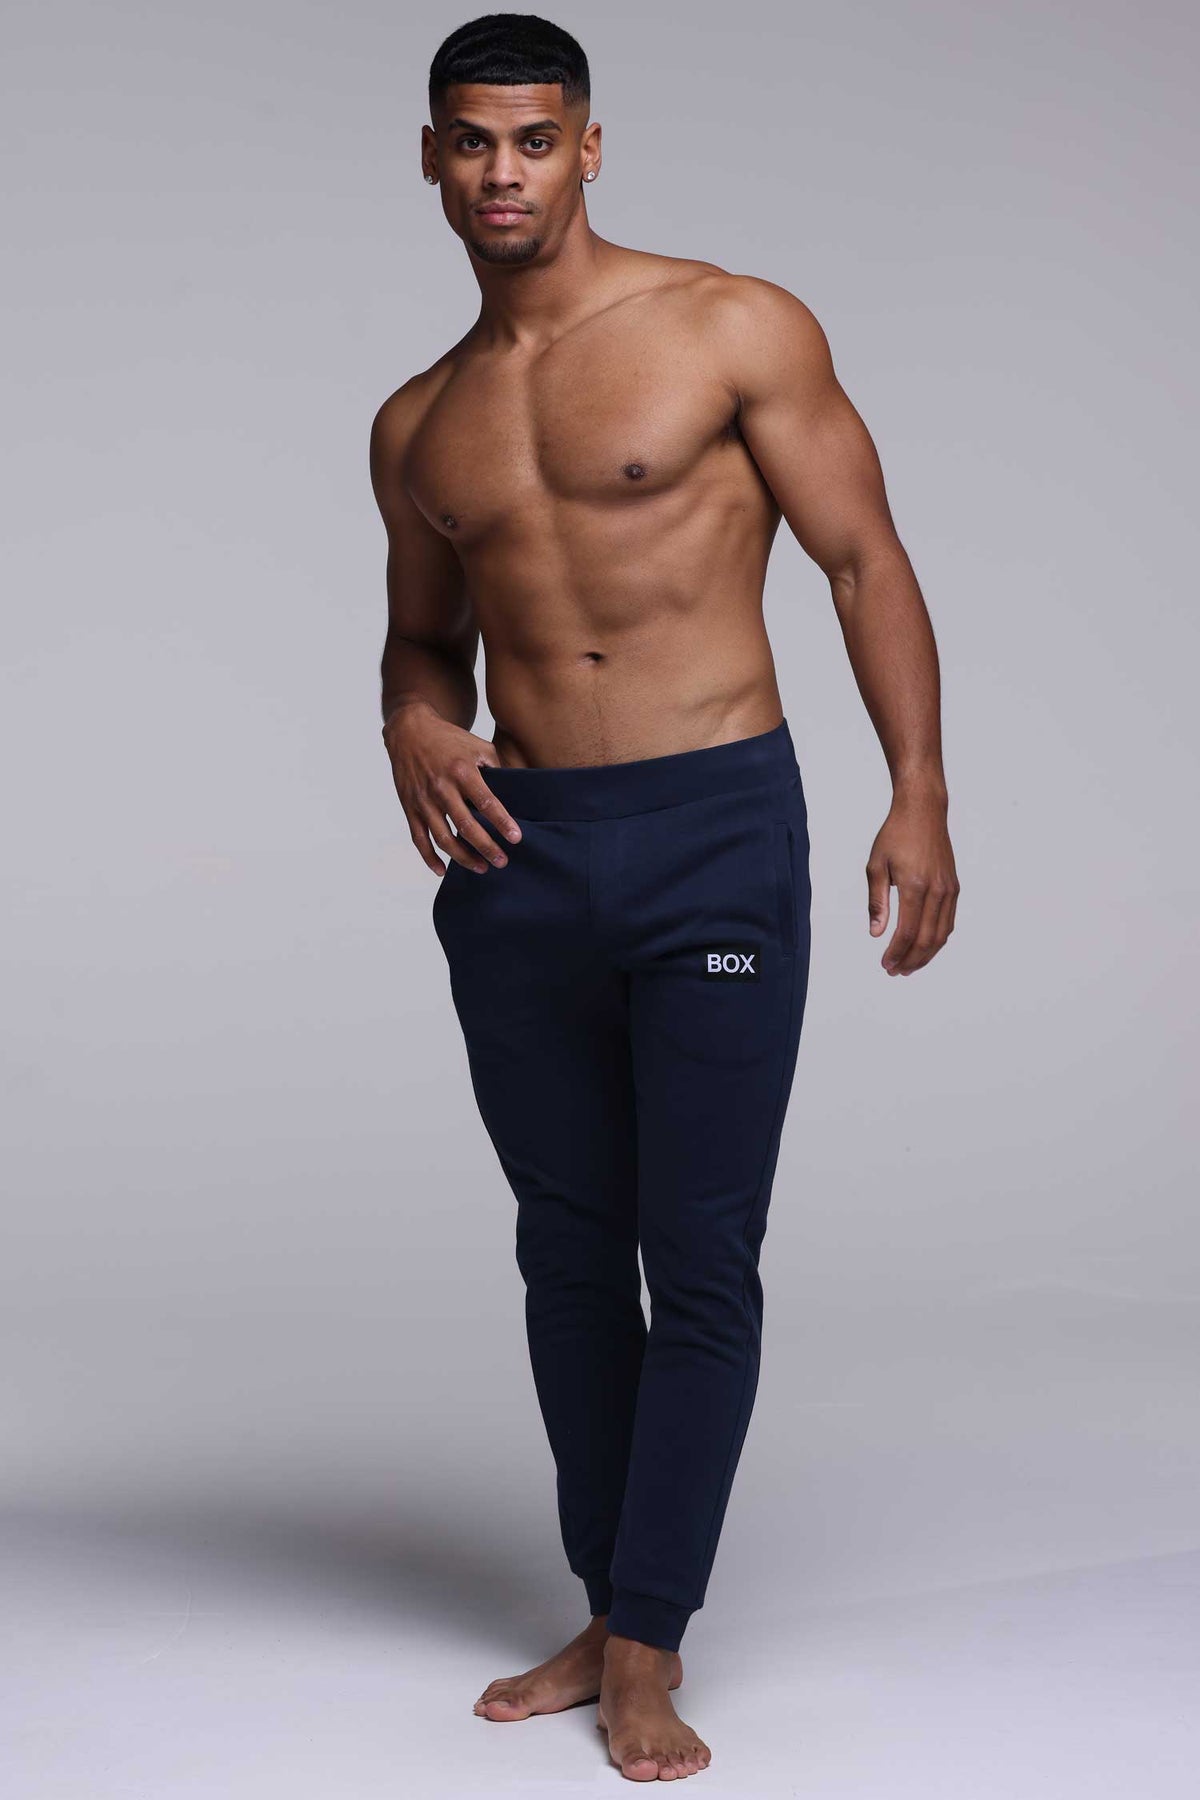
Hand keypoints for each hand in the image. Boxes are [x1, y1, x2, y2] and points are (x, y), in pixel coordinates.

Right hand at [382, 701, 521, 875]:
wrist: (408, 730)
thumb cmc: (448, 739)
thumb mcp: (477, 745)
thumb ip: (496, 767)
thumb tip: (515, 790)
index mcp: (462, 771)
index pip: (486, 802)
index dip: (501, 822)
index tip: (515, 839)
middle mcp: (441, 788)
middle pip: (466, 826)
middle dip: (486, 847)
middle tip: (502, 861)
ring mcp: (423, 800)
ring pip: (443, 838)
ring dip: (463, 857)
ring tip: (481, 867)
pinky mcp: (409, 807)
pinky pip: (418, 838)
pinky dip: (429, 857)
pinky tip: (442, 870)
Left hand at [866, 790, 958, 974]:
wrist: (923, 811)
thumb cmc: (896, 835)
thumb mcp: (876, 866)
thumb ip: (877, 902)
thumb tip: (876, 933)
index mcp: (915, 886)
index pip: (907, 932)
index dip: (896, 953)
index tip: (885, 964)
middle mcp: (936, 890)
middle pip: (926, 939)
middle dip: (911, 960)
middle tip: (895, 971)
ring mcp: (949, 889)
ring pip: (942, 934)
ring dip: (926, 954)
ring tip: (910, 966)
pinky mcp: (954, 886)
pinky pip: (948, 921)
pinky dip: (937, 938)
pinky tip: (925, 946)